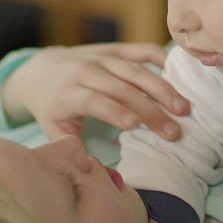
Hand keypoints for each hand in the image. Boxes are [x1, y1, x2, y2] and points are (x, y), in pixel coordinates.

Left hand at [1, 43, 189, 139]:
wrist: (39, 70)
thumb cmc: (51, 107)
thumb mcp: (54, 130)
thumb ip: (74, 149)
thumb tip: (95, 173)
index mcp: (69, 93)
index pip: (96, 101)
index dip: (116, 112)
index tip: (138, 127)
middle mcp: (87, 71)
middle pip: (123, 89)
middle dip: (151, 109)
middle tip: (176, 129)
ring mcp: (103, 57)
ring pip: (136, 70)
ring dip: (163, 88)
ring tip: (184, 107)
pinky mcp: (114, 49)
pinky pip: (140, 50)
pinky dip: (160, 57)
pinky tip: (178, 73)